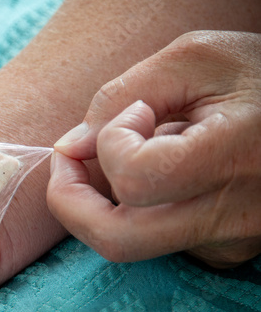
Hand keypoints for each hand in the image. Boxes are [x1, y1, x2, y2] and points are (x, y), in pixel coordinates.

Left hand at [48, 31, 260, 267]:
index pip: (136, 178)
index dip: (112, 142)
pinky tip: (169, 171)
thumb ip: (121, 96)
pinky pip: (154, 238)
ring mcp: (227, 241)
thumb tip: (72, 147)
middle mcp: (232, 216)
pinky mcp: (222, 250)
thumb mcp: (194, 60)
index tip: (136, 112)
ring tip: (148, 151)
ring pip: (130, 238)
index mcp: (232, 158)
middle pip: (116, 239)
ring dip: (111, 196)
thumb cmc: (258, 77)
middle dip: (70, 200)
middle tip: (69, 161)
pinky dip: (139, 206)